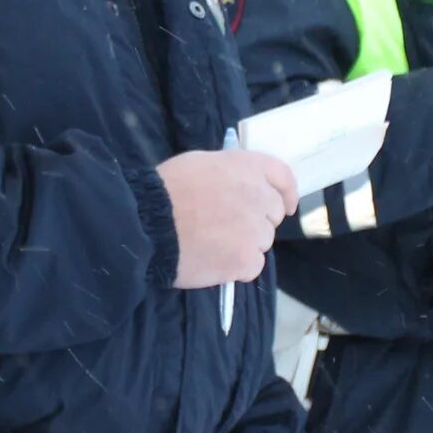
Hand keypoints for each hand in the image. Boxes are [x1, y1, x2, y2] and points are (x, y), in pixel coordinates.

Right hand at [159, 149, 299, 288]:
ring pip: (262, 242)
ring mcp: (255, 230)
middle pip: (273, 214)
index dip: (286, 193)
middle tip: (226, 227)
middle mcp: (258, 196)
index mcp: (246, 167)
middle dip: (257, 220)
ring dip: (244, 245)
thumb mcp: (200, 165)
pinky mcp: (246, 259)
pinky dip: (236, 268)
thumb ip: (230, 174)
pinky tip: (212, 261)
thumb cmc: (166, 191)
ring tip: (212, 244)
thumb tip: (241, 186)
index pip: (283, 177)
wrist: (145, 224)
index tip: (286, 207)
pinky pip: (252, 266)